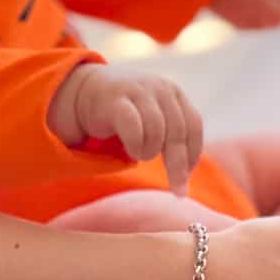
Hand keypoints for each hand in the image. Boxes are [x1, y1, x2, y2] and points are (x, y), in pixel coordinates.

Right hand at [48, 64, 202, 195]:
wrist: (85, 91)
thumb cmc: (126, 112)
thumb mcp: (154, 117)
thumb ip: (171, 135)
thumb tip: (186, 173)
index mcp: (174, 93)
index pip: (193, 125)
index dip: (193, 153)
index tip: (187, 176)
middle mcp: (160, 89)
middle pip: (178, 131)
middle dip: (178, 165)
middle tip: (178, 191)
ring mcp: (138, 91)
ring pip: (157, 131)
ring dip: (151, 151)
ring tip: (141, 155)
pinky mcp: (116, 100)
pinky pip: (134, 129)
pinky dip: (136, 146)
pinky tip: (132, 152)